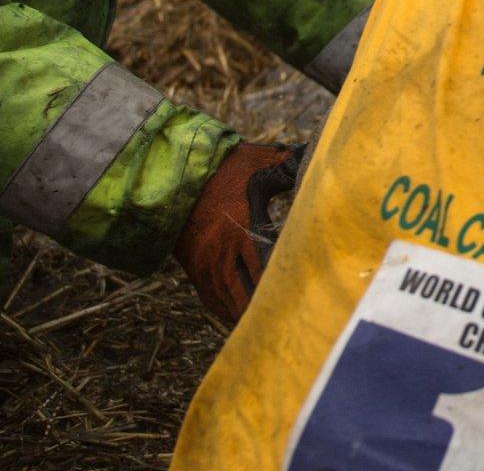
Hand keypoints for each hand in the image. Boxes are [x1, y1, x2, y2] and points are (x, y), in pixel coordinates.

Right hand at [174, 141, 306, 323]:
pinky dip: (227, 310)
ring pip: (230, 299)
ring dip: (248, 314)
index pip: (268, 264)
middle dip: (268, 306)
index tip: (301, 296)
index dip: (283, 282)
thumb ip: (286, 165)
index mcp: (243, 228)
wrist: (171, 175)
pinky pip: (212, 298)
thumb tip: (313, 155)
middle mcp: (223, 252)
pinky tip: (241, 318)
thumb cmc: (220, 167)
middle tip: (292, 322)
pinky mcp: (194, 268)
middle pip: (249, 290)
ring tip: (270, 328)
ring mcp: (206, 263)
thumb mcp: (256, 162)